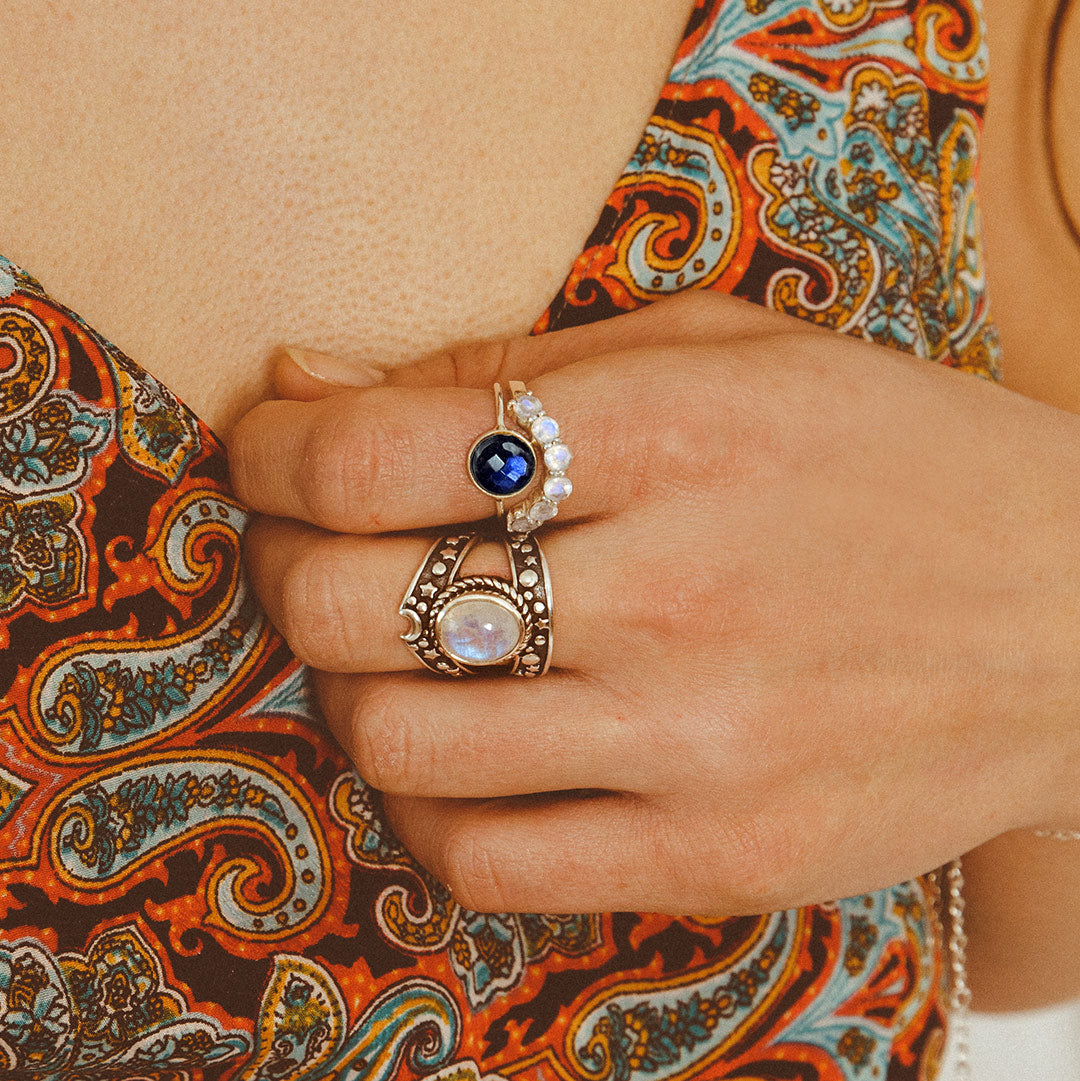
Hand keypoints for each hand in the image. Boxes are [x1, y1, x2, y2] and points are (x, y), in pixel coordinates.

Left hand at [229, 291, 1079, 915]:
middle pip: (348, 604)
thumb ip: (513, 364)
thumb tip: (309, 387)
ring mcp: (695, 745)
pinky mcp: (717, 855)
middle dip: (279, 565)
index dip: (275, 453)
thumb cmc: (895, 461)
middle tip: (293, 544)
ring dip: (337, 686)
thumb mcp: (727, 352)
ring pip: (394, 742)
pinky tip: (447, 754)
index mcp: (676, 434)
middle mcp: (675, 594)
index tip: (266, 450)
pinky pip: (483, 864)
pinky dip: (419, 810)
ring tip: (370, 647)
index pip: (373, 456)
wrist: (1078, 617)